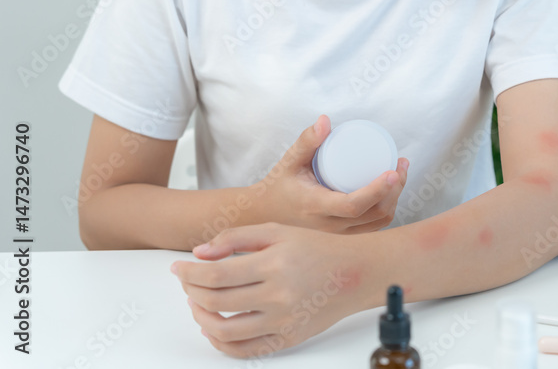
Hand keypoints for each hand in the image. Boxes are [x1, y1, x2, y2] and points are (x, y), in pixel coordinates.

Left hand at [171, 222, 377, 357]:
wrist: (356, 272)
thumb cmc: (317, 248)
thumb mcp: (277, 231)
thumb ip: (236, 238)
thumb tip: (200, 254)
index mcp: (273, 264)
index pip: (215, 274)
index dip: (189, 273)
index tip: (177, 268)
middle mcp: (277, 296)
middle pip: (215, 302)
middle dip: (191, 291)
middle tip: (187, 282)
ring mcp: (283, 321)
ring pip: (224, 331)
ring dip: (201, 318)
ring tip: (198, 304)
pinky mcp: (288, 338)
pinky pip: (245, 350)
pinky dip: (221, 343)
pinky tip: (214, 328)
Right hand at [250, 114, 408, 233]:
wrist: (265, 215)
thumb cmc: (279, 185)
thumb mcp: (289, 161)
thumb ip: (307, 141)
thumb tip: (326, 120)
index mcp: (315, 207)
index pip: (354, 205)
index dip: (378, 190)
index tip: (394, 171)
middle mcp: (329, 227)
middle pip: (373, 214)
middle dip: (395, 190)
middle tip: (401, 165)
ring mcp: (337, 236)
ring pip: (377, 223)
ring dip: (394, 200)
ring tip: (399, 175)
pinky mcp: (342, 238)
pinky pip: (372, 228)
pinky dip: (386, 211)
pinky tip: (391, 193)